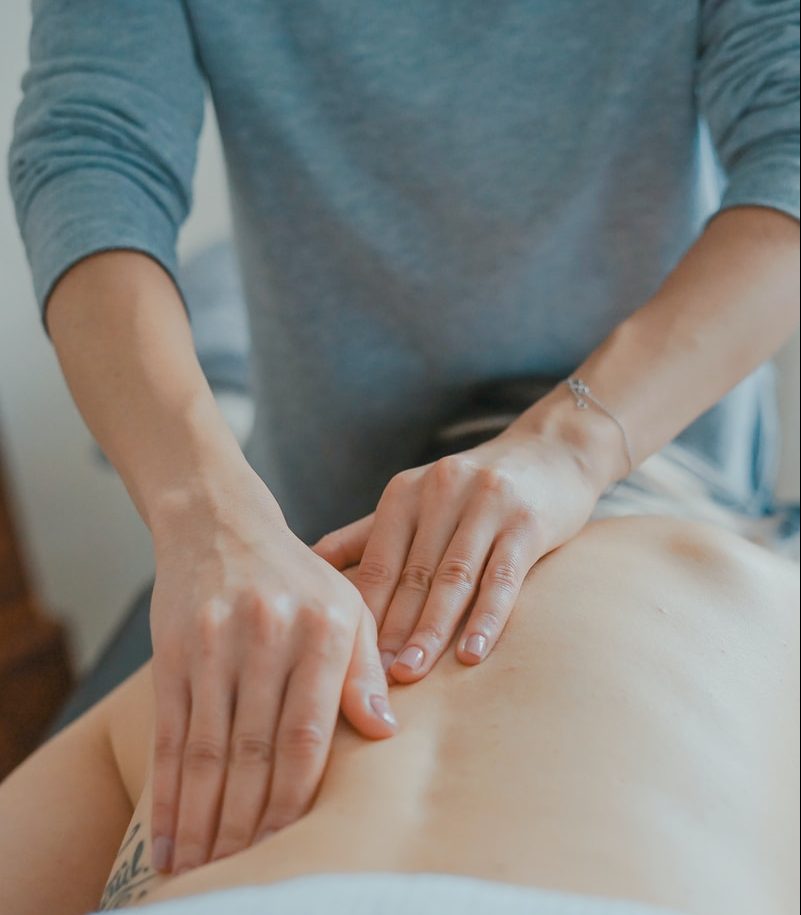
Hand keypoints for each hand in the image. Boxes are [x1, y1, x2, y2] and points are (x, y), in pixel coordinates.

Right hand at [147, 465, 396, 874]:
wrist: (221, 524)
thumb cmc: (297, 577)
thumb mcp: (347, 607)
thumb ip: (365, 669)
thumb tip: (385, 733)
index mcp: (323, 629)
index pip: (308, 734)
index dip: (296, 799)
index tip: (292, 847)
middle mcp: (268, 635)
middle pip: (255, 750)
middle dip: (247, 824)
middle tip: (243, 877)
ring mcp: (215, 643)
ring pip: (208, 750)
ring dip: (204, 820)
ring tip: (201, 871)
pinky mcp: (173, 650)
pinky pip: (170, 733)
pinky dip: (167, 791)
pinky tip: (168, 834)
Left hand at [313, 411, 609, 681]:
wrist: (552, 451)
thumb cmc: (474, 489)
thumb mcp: (417, 500)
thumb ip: (367, 534)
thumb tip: (309, 564)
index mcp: (405, 492)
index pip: (376, 562)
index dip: (361, 613)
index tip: (344, 660)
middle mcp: (441, 492)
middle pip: (411, 574)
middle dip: (390, 630)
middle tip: (370, 680)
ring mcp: (486, 504)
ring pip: (453, 578)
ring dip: (430, 630)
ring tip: (410, 673)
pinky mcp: (527, 521)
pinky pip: (503, 576)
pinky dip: (487, 617)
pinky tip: (471, 653)